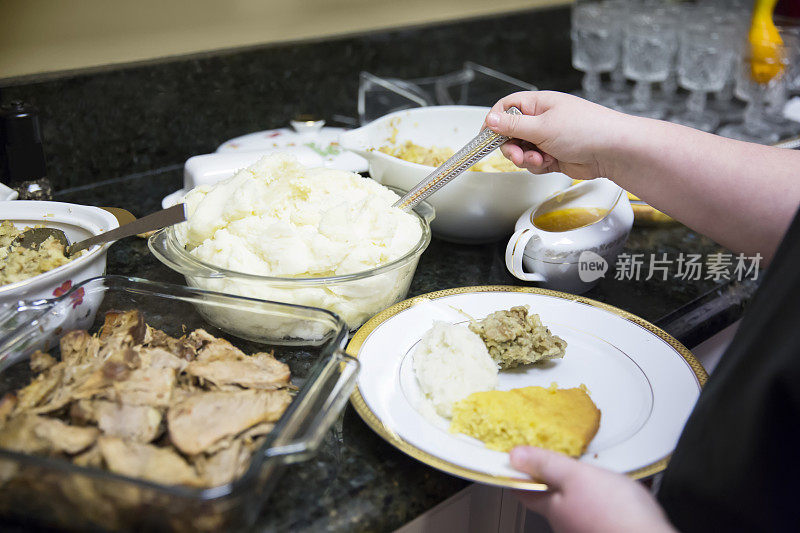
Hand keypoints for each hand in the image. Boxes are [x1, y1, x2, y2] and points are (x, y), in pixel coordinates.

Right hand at [483, 91, 629, 179]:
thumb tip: (490, 120)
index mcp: (538, 104)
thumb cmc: (585, 129)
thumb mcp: (542, 126)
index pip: (506, 108)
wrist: (612, 151)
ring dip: (525, 159)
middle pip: (510, 133)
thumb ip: (513, 126)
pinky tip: (548, 163)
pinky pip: (533, 163)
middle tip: (516, 155)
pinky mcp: (553, 156)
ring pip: (521, 151)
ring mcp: (547, 138)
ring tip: (538, 160)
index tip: (486, 137)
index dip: (494, 122)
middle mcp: (541, 119)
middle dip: (510, 147)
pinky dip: (537, 166)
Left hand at [510, 446, 675, 532]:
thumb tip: (514, 456)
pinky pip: (600, 510)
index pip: (524, 491)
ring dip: (583, 488)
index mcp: (553, 509)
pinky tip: (618, 493)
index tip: (515, 462)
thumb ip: (545, 465)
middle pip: (552, 498)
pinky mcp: (607, 529)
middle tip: (558, 460)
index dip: (519, 474)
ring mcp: (586, 529)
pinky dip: (605, 499)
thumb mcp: (575, 476)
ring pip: (578, 504)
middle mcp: (567, 524)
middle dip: (554, 479)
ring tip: (594, 473)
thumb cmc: (616, 514)